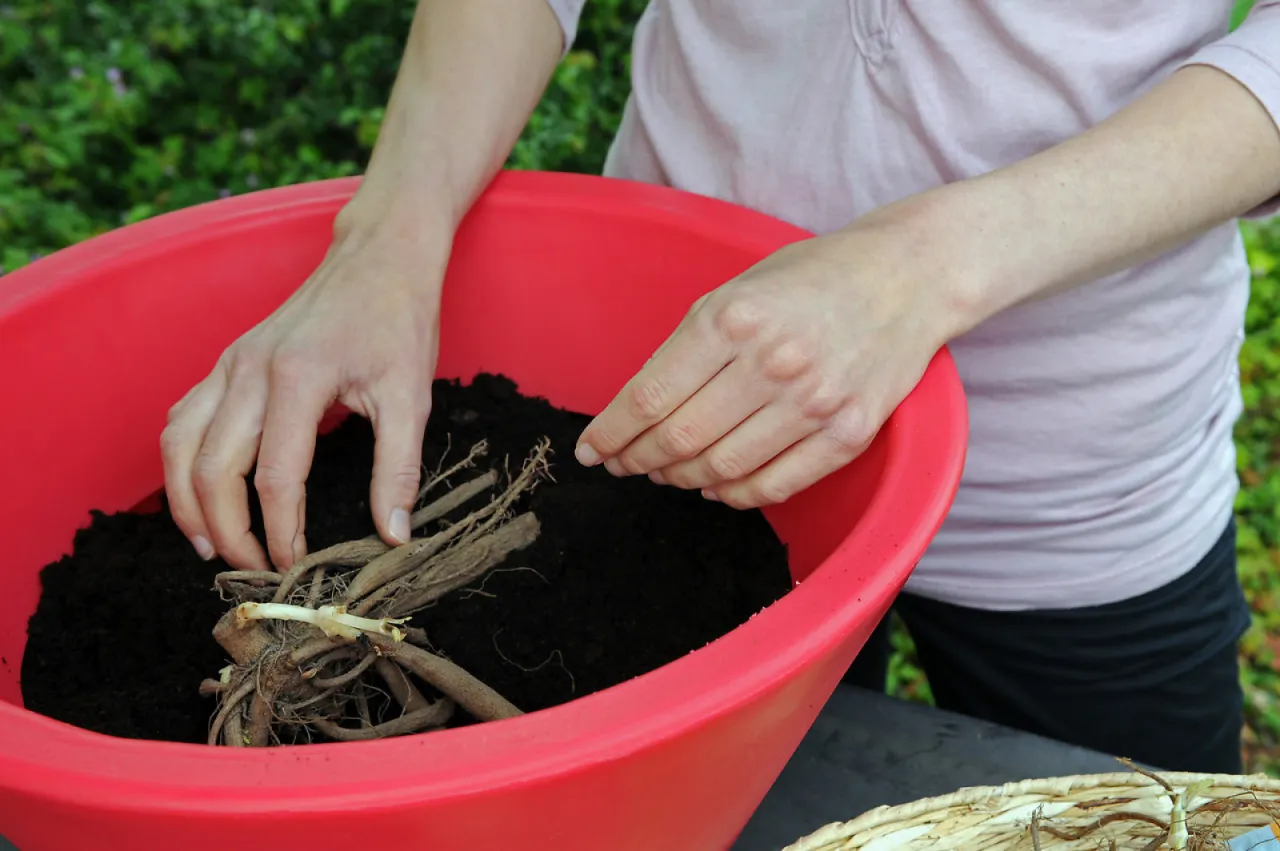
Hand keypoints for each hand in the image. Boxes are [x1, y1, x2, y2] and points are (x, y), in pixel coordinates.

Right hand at [160, 209, 448, 571]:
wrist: (379, 256)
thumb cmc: (398, 320)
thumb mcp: (412, 396)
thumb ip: (400, 469)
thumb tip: (394, 534)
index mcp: (297, 378)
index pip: (276, 476)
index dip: (281, 531)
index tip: (294, 565)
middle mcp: (249, 369)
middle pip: (213, 468)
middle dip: (227, 529)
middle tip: (251, 569)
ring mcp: (230, 363)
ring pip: (180, 444)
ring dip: (186, 501)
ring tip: (210, 545)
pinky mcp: (226, 362)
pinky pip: (183, 418)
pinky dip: (180, 462)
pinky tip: (199, 492)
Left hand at [573, 221, 956, 508]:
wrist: (908, 276)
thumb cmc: (813, 278)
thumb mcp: (738, 289)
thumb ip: (690, 345)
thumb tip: (641, 409)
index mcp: (732, 319)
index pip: (649, 397)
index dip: (610, 434)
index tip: (591, 450)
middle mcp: (771, 363)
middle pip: (678, 438)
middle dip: (638, 459)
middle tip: (624, 464)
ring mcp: (814, 402)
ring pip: (722, 468)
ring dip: (682, 478)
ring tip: (667, 472)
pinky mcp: (848, 433)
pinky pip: (774, 486)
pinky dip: (734, 495)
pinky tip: (715, 487)